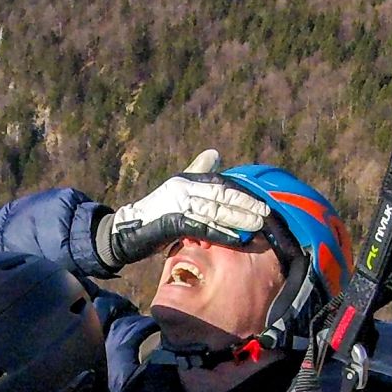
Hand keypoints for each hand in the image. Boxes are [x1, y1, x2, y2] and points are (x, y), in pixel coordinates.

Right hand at [93, 150, 271, 271]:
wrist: (125, 232)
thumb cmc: (155, 215)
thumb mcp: (177, 192)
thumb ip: (197, 173)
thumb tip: (214, 153)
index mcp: (186, 180)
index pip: (221, 183)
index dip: (242, 192)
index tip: (261, 200)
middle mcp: (182, 188)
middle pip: (221, 195)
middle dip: (246, 204)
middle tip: (266, 212)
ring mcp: (177, 204)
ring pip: (214, 211)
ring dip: (238, 219)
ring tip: (258, 225)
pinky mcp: (172, 222)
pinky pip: (202, 227)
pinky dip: (221, 233)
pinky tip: (236, 238)